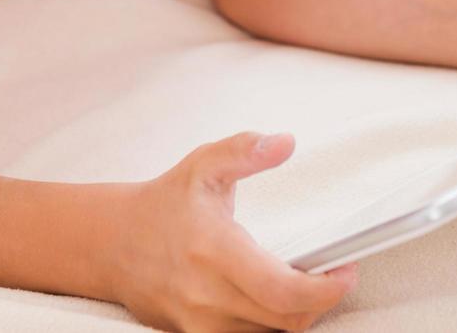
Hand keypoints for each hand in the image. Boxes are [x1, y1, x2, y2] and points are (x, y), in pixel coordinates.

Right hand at [110, 131, 357, 331]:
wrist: (110, 244)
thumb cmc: (163, 204)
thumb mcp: (203, 166)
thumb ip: (244, 150)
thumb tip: (285, 142)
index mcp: (214, 251)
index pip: (283, 291)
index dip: (325, 289)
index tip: (345, 271)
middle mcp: (206, 296)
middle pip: (286, 321)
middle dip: (318, 302)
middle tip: (331, 275)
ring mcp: (198, 324)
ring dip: (294, 315)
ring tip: (300, 284)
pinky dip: (269, 325)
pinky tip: (273, 300)